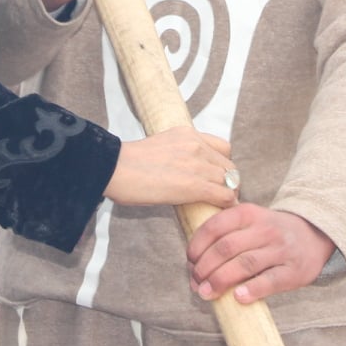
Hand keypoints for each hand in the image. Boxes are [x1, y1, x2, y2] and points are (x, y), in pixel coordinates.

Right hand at [104, 128, 236, 210]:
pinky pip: (224, 195)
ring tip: (221, 206)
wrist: (115, 168)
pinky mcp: (194, 184)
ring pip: (230, 180)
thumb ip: (177, 155)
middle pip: (229, 165)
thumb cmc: (127, 163)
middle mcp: (197, 145)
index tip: (216, 177)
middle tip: (220, 196)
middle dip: (228, 181)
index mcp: (188, 134)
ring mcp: (197, 164)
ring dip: (229, 194)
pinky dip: (227, 204)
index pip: (223, 147)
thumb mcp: (159, 147)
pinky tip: (221, 211)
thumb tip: (182, 175)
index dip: (223, 165)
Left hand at [187, 203, 337, 303]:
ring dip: (220, 280)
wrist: (314, 236)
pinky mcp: (294, 271)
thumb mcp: (251, 221)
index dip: (198, 245)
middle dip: (205, 267)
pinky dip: (252, 289)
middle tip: (195, 282)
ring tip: (206, 293)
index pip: (216, 226)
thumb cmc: (271, 234)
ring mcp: (281, 250)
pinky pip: (270, 281)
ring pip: (245, 264)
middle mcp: (266, 229)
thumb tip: (193, 263)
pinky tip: (238, 297)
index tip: (190, 260)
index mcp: (250, 213)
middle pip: (227, 247)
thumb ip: (226, 233)